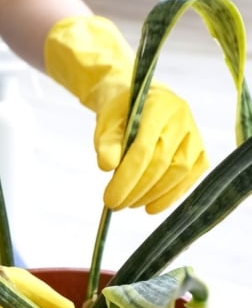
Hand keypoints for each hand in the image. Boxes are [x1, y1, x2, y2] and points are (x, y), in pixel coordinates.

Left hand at [44, 15, 208, 212]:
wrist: (138, 100)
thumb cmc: (120, 114)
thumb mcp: (106, 124)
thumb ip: (107, 143)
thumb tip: (107, 167)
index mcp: (158, 106)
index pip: (144, 149)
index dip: (127, 177)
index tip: (109, 199)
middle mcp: (182, 118)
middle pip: (162, 163)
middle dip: (136, 189)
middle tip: (115, 205)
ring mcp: (195, 134)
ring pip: (179, 172)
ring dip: (152, 194)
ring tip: (129, 204)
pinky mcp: (201, 149)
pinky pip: (191, 177)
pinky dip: (171, 195)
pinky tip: (151, 207)